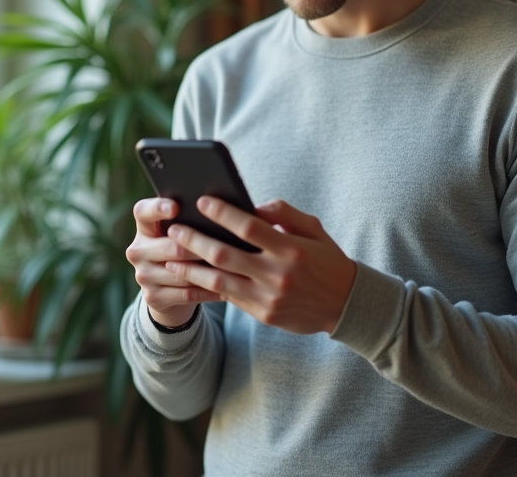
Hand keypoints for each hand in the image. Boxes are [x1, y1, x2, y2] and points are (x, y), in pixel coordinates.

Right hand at [126, 197, 222, 328]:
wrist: (166, 289)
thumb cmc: (182, 250)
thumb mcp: (181, 233)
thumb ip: (193, 221)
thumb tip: (225, 211)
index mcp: (144, 228)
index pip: (143, 212)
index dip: (158, 208)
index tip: (177, 206)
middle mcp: (138, 250)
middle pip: (171, 246)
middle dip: (200, 247)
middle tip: (226, 245)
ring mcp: (143, 275)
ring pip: (182, 273)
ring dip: (208, 272)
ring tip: (234, 268)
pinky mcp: (152, 297)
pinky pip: (187, 293)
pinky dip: (209, 291)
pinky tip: (229, 288)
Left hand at [165, 197, 356, 334]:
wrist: (346, 304)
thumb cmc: (327, 259)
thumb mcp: (313, 229)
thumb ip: (284, 213)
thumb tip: (253, 205)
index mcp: (291, 248)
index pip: (248, 227)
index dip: (222, 214)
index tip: (202, 202)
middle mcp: (277, 274)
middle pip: (225, 255)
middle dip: (194, 240)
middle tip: (173, 229)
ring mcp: (269, 297)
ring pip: (219, 281)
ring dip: (192, 268)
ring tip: (171, 257)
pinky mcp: (264, 314)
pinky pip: (229, 298)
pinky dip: (208, 286)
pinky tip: (192, 276)